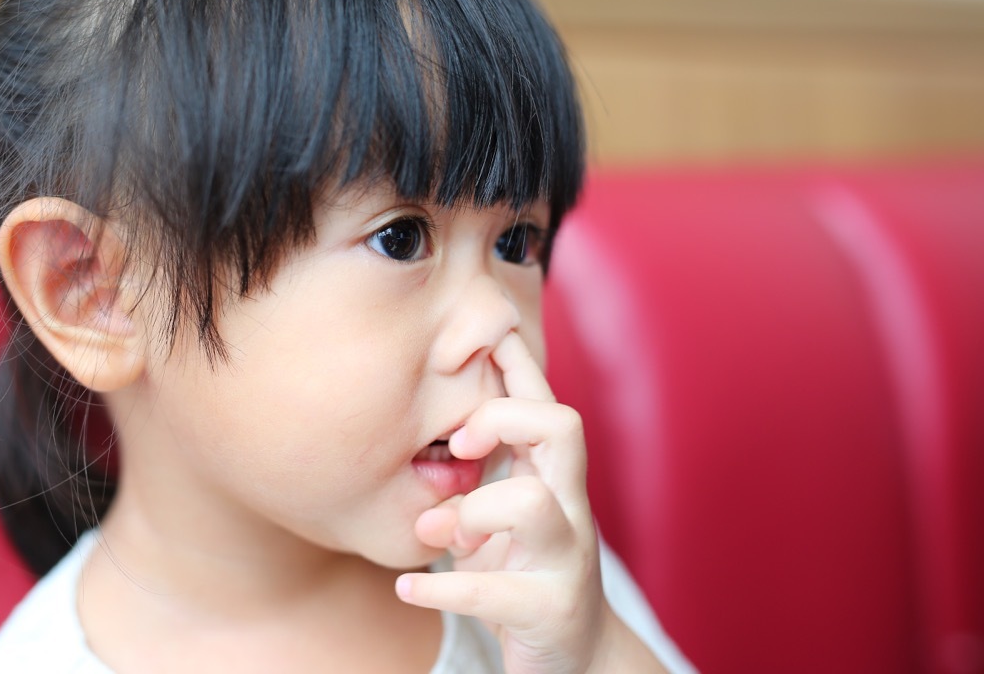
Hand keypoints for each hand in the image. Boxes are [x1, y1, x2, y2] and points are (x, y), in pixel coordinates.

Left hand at [395, 332, 664, 673]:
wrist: (577, 660)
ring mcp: (567, 559)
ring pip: (532, 504)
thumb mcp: (498, 522)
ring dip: (472, 512)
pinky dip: (440, 587)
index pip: (547, 403)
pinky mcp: (552, 610)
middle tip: (459, 448)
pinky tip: (408, 589)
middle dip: (502, 418)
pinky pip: (492, 590)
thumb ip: (466, 491)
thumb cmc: (524, 575)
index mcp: (554, 478)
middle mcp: (570, 508)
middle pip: (563, 427)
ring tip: (437, 533)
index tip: (482, 343)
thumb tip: (424, 493)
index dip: (518, 365)